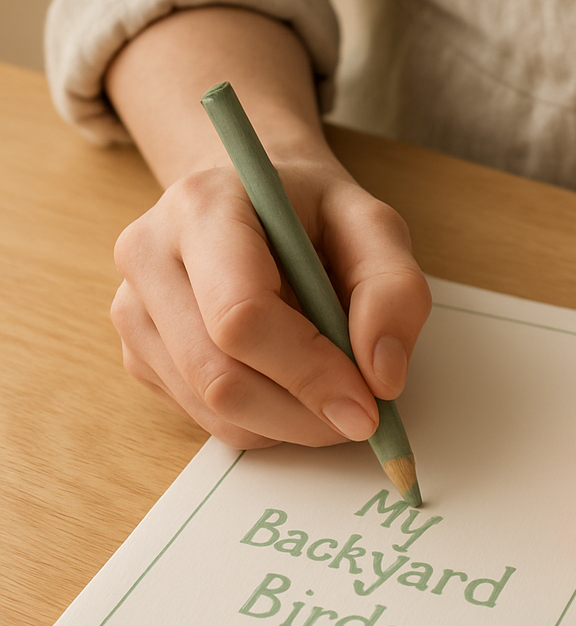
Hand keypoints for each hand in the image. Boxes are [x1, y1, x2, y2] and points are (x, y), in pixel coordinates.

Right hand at [111, 153, 430, 447]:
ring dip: (289, 423)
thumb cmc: (313, 213)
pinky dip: (264, 421)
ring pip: (211, 409)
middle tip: (363, 417)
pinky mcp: (137, 353)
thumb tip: (382, 378)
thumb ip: (393, 291)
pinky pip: (203, 418)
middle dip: (304, 413)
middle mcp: (150, 256)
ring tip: (334, 392)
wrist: (253, 202)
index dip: (309, 372)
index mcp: (205, 208)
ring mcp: (133, 308)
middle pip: (219, 375)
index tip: (367, 407)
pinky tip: (292, 383)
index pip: (241, 314)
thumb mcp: (374, 226)